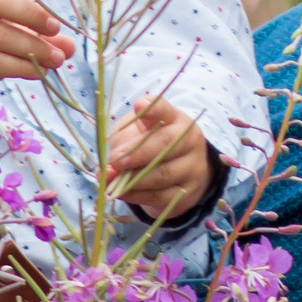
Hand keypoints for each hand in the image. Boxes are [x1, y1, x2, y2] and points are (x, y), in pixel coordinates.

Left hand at [108, 95, 221, 223]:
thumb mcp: (134, 134)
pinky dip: (136, 195)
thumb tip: (109, 167)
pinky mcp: (188, 192)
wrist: (177, 174)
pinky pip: (160, 196)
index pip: (165, 109)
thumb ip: (121, 143)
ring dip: (133, 178)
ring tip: (112, 179)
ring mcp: (192, 167)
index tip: (139, 105)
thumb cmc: (148, 145)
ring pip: (162, 174)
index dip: (153, 108)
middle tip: (115, 160)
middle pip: (165, 143)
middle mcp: (189, 140)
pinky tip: (121, 191)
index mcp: (174, 119)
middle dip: (137, 153)